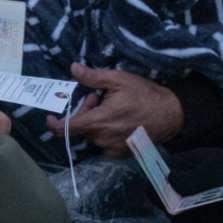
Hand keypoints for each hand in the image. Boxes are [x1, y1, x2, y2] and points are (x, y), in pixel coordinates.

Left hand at [49, 63, 182, 156]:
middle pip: (81, 128)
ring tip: (112, 109)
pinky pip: (105, 143)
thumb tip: (73, 68)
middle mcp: (102, 140)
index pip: (66, 130)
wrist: (172, 115)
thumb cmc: (145, 95)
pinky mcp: (122, 154)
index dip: (54, 125)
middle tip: (98, 98)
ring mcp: (112, 149)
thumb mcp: (119, 80)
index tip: (50, 118)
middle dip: (84, 113)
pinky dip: (106, 132)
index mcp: (98, 123)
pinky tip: (119, 121)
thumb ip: (93, 77)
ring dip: (96, 122)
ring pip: (93, 136)